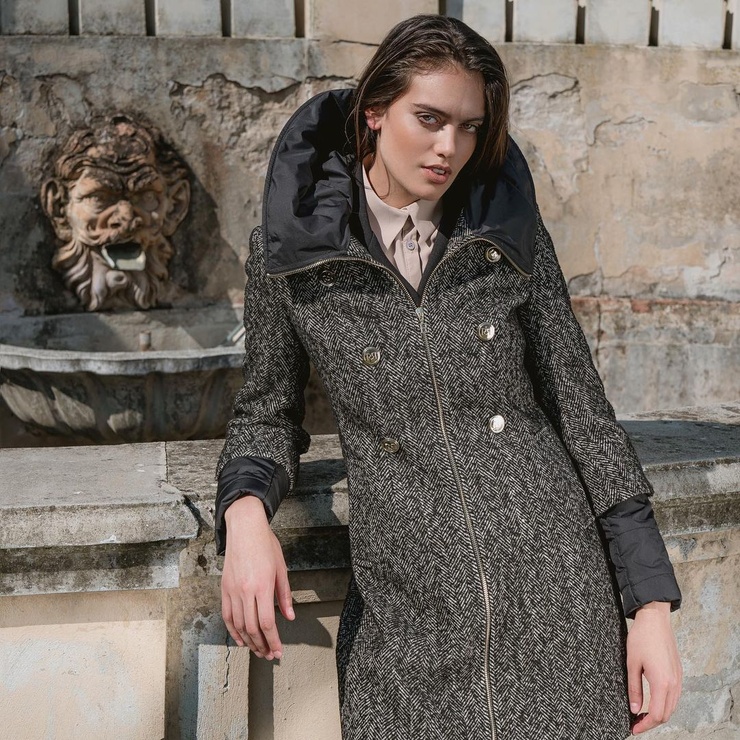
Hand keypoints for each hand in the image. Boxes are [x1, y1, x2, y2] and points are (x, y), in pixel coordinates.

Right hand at [221, 496, 294, 659]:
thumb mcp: (281, 568)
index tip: (278, 650)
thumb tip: (289, 616)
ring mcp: (233, 590)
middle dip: (262, 645)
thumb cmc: (265, 545)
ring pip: (239, 625)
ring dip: (249, 641)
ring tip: (258, 650)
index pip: (267, 622)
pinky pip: (227, 615)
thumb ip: (284, 595)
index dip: (273, 640)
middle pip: (252, 628)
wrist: (244, 528)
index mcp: (262, 586)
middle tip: (269, 655)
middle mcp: (245, 591)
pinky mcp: (224, 588)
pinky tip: (240, 639)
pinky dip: (233, 630)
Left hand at [626, 601, 682, 733]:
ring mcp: (678, 678)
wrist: (655, 619)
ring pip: (672, 706)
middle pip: (667, 714)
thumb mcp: (632, 664)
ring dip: (659, 714)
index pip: (657, 715)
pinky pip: (675, 695)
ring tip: (643, 714)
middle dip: (652, 722)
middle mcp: (674, 683)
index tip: (634, 728)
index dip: (645, 725)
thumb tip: (635, 709)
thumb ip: (634, 689)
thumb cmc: (641, 638)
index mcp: (662, 683)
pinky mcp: (679, 672)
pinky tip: (654, 701)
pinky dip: (665, 703)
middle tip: (636, 723)